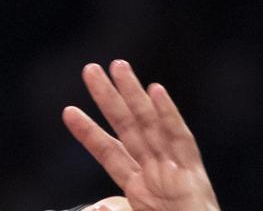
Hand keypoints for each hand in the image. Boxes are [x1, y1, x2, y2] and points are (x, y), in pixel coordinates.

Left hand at [63, 61, 219, 210]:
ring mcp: (176, 173)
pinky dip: (170, 115)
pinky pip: (182, 141)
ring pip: (151, 126)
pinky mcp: (195, 178)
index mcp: (140, 189)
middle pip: (129, 129)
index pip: (109, 153)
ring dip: (135, 94)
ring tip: (117, 66)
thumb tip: (96, 208)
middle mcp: (156, 174)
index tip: (67, 111)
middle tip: (89, 69)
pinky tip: (156, 91)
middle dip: (109, 99)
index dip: (88, 133)